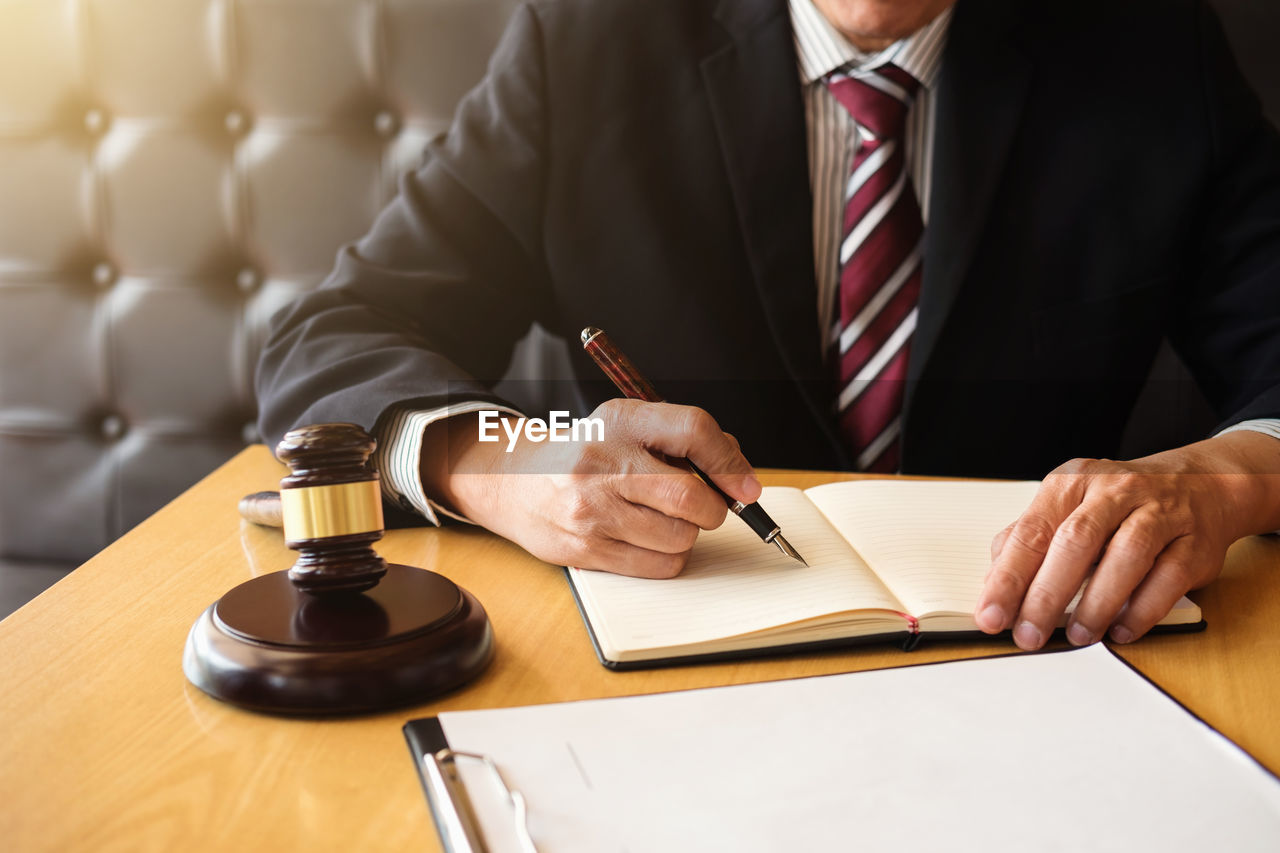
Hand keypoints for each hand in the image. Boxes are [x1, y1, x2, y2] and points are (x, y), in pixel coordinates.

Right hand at [420, 399, 760, 577]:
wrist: (514, 483)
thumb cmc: (585, 455)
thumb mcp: (628, 427)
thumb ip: (684, 440)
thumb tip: (740, 478)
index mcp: (620, 421)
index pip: (693, 430)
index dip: (730, 462)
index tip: (744, 487)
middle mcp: (602, 462)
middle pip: (691, 497)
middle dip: (713, 509)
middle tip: (705, 507)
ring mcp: (591, 509)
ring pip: (680, 537)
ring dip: (687, 534)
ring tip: (663, 519)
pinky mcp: (585, 548)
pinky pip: (658, 566)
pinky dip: (668, 557)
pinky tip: (648, 539)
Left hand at [974, 431, 1279, 648]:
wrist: (1198, 485)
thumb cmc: (1116, 505)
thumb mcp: (1067, 508)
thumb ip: (1028, 541)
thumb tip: (992, 586)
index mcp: (1071, 484)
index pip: (1031, 532)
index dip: (1008, 578)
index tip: (990, 616)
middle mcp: (1114, 491)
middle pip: (1075, 543)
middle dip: (1046, 596)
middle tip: (1028, 635)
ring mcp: (1159, 513)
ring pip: (1125, 557)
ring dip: (1096, 604)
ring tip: (1076, 636)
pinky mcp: (1195, 541)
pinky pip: (1168, 577)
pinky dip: (1142, 610)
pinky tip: (1120, 630)